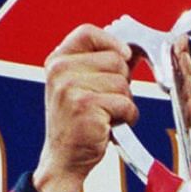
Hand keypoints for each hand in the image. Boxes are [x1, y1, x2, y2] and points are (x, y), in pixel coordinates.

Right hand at [33, 25, 138, 191]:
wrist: (64, 159)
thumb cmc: (77, 124)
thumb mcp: (82, 87)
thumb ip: (102, 66)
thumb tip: (132, 49)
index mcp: (57, 61)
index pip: (88, 32)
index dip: (112, 41)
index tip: (125, 55)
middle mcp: (60, 71)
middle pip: (115, 59)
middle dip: (122, 82)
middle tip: (107, 101)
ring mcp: (71, 88)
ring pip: (123, 83)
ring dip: (125, 102)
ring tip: (107, 115)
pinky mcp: (86, 106)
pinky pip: (126, 103)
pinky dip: (127, 117)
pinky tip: (111, 126)